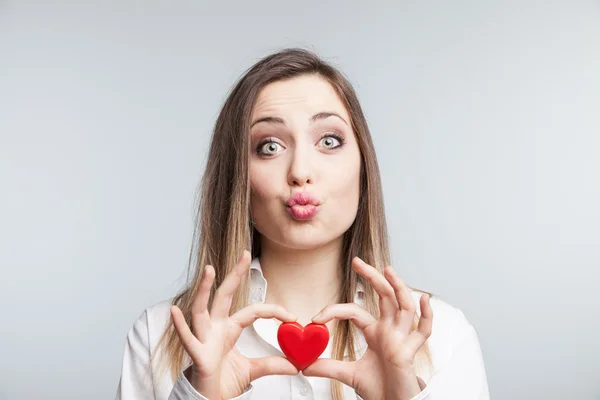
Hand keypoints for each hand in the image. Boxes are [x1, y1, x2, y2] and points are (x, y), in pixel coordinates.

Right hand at [170, 250, 298, 399]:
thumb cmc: (222, 381)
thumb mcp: (253, 370)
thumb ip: (272, 364)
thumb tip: (296, 364)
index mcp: (229, 329)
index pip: (253, 311)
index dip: (273, 311)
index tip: (292, 316)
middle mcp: (215, 329)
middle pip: (224, 296)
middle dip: (234, 274)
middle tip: (245, 254)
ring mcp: (204, 339)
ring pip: (202, 310)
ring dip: (204, 290)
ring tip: (209, 269)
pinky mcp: (197, 356)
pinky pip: (188, 340)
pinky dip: (180, 326)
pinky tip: (175, 311)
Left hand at [303, 257, 432, 399]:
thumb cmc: (379, 389)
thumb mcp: (349, 374)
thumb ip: (328, 367)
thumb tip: (304, 365)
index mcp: (375, 333)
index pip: (356, 311)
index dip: (335, 311)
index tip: (316, 317)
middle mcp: (390, 331)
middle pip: (384, 296)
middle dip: (372, 277)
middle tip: (357, 261)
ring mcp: (402, 339)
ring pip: (404, 307)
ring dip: (398, 287)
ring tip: (388, 270)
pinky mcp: (410, 352)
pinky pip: (423, 331)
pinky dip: (426, 315)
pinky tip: (423, 300)